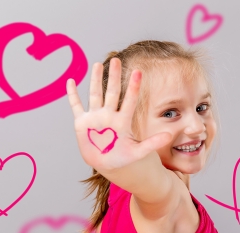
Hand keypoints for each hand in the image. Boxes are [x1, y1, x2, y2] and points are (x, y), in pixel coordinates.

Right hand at [66, 58, 171, 173]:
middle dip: (114, 77)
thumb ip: (152, 143)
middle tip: (117, 60)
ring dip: (96, 80)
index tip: (138, 72)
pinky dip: (72, 95)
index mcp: (123, 120)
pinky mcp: (82, 123)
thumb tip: (169, 135)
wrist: (108, 165)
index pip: (130, 100)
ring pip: (95, 95)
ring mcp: (96, 118)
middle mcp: (109, 115)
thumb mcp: (139, 152)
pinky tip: (71, 82)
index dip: (134, 87)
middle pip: (112, 92)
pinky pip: (76, 106)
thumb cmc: (125, 158)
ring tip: (98, 64)